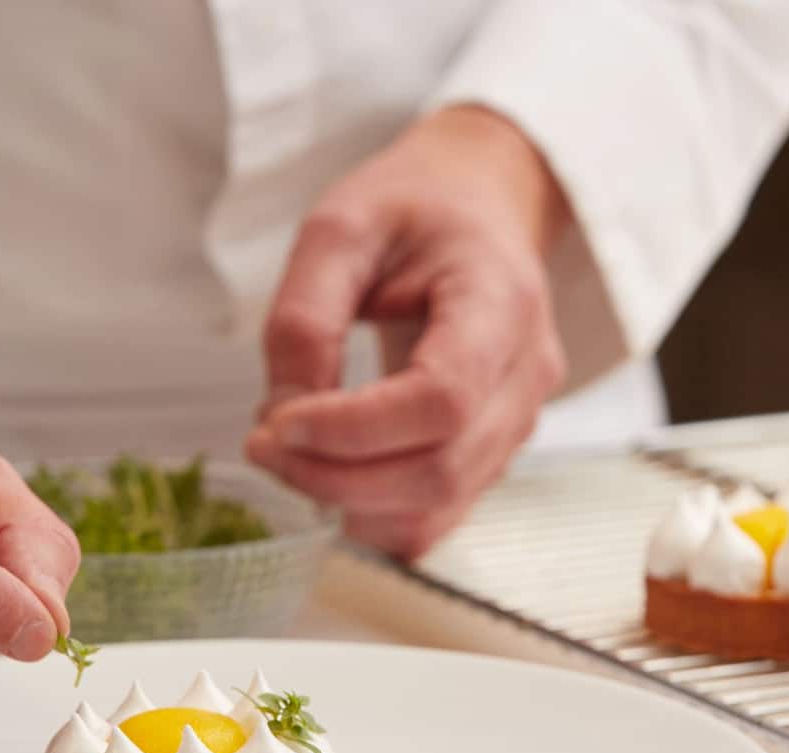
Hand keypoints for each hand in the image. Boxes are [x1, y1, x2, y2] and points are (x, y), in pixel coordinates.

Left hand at [247, 105, 569, 557]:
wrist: (481, 205)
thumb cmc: (416, 207)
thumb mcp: (340, 227)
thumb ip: (305, 318)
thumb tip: (282, 417)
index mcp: (501, 301)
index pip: (440, 399)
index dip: (353, 429)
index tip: (277, 422)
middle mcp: (526, 374)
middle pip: (438, 469)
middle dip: (336, 477)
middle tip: (262, 445)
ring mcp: (519, 420)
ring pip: (438, 505)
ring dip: (350, 502)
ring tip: (290, 456)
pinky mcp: (496, 450)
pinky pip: (440, 512)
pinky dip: (376, 511)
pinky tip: (330, 472)